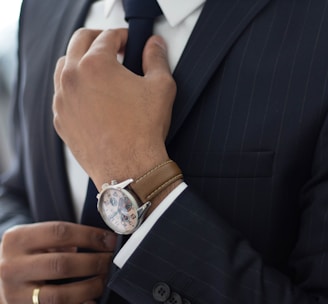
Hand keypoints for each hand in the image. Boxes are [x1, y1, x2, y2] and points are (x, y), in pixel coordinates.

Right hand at [0, 222, 115, 303]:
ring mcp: (14, 293)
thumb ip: (61, 238)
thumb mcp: (35, 238)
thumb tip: (102, 241)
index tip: (109, 240)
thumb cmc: (25, 254)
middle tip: (110, 260)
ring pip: (60, 295)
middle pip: (62, 264)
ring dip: (90, 287)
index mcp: (17, 239)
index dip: (90, 236)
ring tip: (103, 279)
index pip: (61, 232)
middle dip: (94, 262)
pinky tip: (91, 299)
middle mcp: (12, 266)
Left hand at [53, 28, 176, 189]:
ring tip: (98, 70)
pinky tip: (90, 97)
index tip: (129, 42)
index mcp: (95, 65)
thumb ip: (157, 59)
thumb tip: (154, 46)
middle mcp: (72, 79)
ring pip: (64, 67)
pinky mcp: (61, 120)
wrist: (129, 168)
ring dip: (81, 61)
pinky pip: (62, 95)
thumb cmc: (144, 130)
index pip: (107, 36)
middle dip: (98, 39)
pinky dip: (74, 88)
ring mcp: (62, 101)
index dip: (122, 36)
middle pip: (79, 42)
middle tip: (113, 48)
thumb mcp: (161, 87)